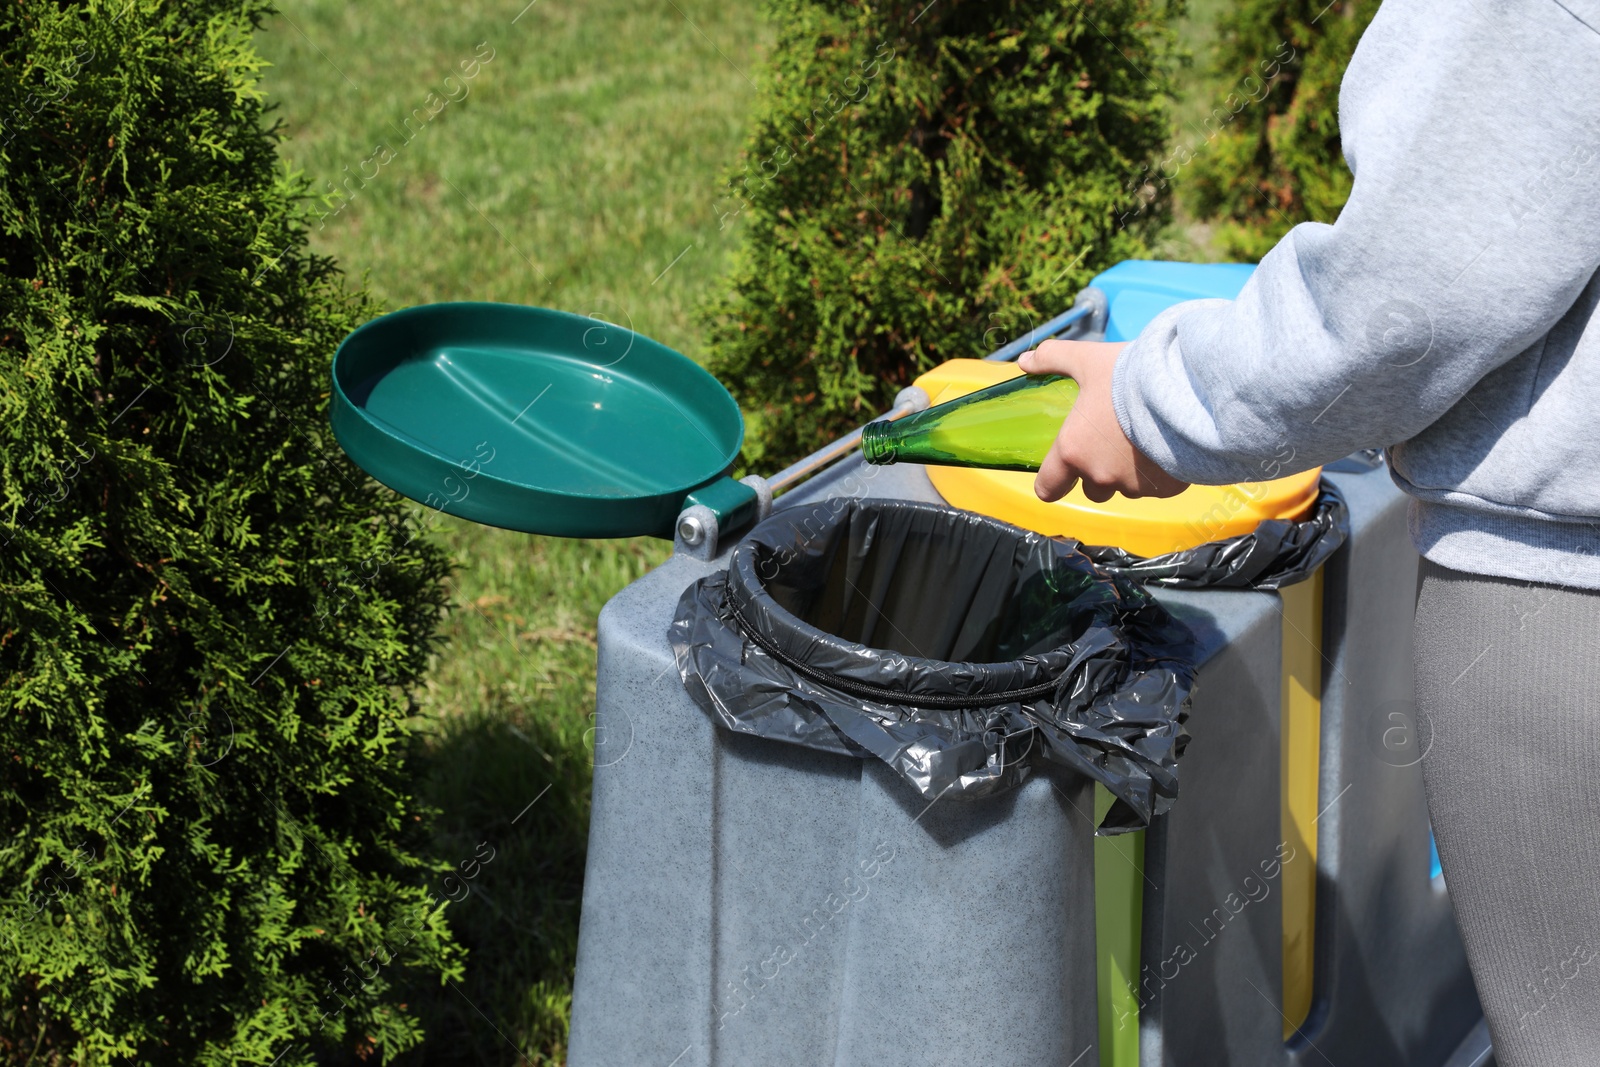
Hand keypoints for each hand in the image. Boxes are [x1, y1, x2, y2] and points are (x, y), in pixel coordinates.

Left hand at [1016, 340, 1188, 502]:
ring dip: (1129, 473)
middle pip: (1091, 489)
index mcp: (1074, 451)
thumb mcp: (1086, 360)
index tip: (1058, 474)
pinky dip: (1159, 472)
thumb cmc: (1130, 375)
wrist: (1188, 388)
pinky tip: (1167, 445)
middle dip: (1097, 472)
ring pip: (1125, 488)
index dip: (1051, 483)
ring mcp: (1134, 486)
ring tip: (1143, 439)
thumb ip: (1052, 358)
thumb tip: (1024, 361)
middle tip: (1111, 442)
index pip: (1048, 488)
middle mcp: (1100, 475)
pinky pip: (1156, 487)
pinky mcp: (1166, 489)